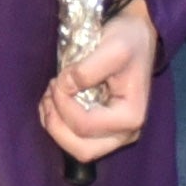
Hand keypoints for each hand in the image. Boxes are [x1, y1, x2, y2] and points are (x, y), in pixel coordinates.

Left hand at [36, 0, 155, 165]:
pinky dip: (59, 125)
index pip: (85, 126)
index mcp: (130, 117)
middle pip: (82, 149)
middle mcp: (125, 133)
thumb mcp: (112, 48)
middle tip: (48, 94)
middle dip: (57, 125)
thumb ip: (87, 71)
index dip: (63, 105)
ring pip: (77, 149)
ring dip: (55, 127)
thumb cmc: (128, 41)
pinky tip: (53, 102)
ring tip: (48, 97)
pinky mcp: (104, 128)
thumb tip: (64, 87)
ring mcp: (115, 133)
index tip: (57, 79)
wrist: (136, 36)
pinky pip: (76, 140)